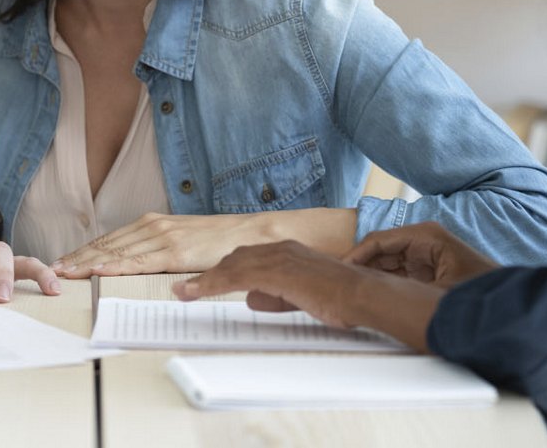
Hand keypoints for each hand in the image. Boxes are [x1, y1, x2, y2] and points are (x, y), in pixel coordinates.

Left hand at [52, 212, 277, 277]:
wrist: (250, 234)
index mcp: (151, 223)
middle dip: (77, 258)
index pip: (109, 239)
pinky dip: (116, 266)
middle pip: (106, 245)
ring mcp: (163, 238)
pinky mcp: (176, 252)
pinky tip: (99, 271)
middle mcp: (152, 227)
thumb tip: (136, 265)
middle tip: (51, 269)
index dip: (83, 251)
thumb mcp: (182, 240)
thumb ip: (158, 249)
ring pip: (117, 253)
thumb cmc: (217, 241)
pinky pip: (140, 261)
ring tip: (65, 272)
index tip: (62, 262)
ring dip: (87, 263)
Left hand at [173, 239, 442, 350]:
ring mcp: (278, 258)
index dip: (223, 270)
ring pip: (231, 267)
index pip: (247, 259)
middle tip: (187, 288)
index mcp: (287, 252)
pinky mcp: (277, 271)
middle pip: (234, 259)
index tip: (203, 281)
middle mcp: (280, 249)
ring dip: (205, 281)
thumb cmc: (341, 298)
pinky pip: (236, 277)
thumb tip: (253, 298)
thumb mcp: (302, 295)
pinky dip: (213, 284)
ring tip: (184, 292)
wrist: (362, 295)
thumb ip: (277, 295)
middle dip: (209, 274)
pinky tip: (199, 292)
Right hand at [344, 222, 498, 288]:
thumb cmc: (482, 297)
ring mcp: (425, 255)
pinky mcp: (427, 270)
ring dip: (370, 276)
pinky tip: (371, 295)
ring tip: (350, 291)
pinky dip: (383, 283)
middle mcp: (424, 241)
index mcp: (426, 237)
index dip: (355, 257)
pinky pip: (397, 273)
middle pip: (380, 251)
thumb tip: (372, 296)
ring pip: (386, 263)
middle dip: (360, 267)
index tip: (339, 274)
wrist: (511, 308)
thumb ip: (402, 292)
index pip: (378, 241)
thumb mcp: (438, 295)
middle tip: (339, 284)